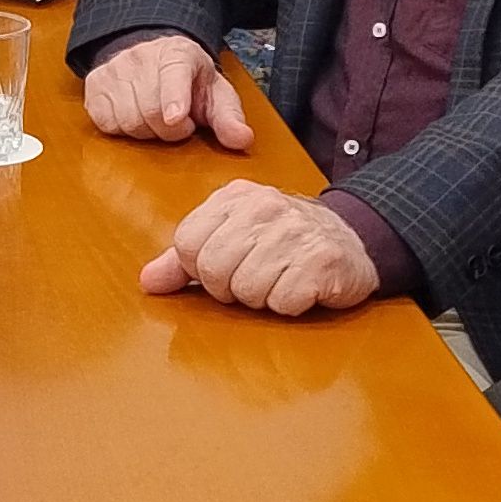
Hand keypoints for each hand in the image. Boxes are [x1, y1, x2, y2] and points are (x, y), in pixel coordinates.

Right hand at [84, 34, 252, 149]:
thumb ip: (229, 117)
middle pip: (149, 110)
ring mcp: (113, 70)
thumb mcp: (214, 93)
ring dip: (146, 132)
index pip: (173, 74)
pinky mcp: (94, 87)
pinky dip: (123, 130)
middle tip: (180, 123)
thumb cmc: (187, 80)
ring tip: (157, 119)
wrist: (150, 54)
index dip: (174, 98)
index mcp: (177, 53)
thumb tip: (243, 139)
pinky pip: (106, 123)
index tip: (176, 118)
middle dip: (169, 130)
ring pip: (127, 120)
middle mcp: (141, 57)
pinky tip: (135, 118)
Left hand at [139, 182, 382, 317]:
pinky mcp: (322, 260)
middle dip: (230, 287)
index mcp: (235, 197)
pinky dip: (289, 304)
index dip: (200, 268)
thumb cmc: (283, 243)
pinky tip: (302, 287)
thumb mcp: (231, 238)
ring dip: (262, 297)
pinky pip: (282, 301)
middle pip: (213, 269)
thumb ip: (184, 260)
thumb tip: (148, 283)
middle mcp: (265, 207)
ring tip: (280, 280)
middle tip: (255, 278)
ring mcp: (296, 231)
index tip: (225, 266)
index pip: (186, 243)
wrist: (353, 240)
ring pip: (246, 289)